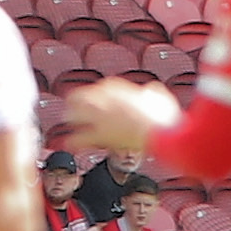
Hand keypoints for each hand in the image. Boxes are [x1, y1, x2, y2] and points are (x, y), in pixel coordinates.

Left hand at [58, 79, 177, 156]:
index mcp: (118, 88)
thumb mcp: (159, 96)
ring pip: (74, 115)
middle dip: (75, 101)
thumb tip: (151, 91)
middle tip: (73, 106)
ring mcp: (99, 118)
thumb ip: (151, 92)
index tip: (101, 97)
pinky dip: (72, 141)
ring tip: (68, 120)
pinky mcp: (99, 135)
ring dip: (70, 117)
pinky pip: (78, 138)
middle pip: (80, 97)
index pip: (102, 87)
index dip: (100, 93)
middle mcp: (104, 100)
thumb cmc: (163, 116)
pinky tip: (69, 143)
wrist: (159, 132)